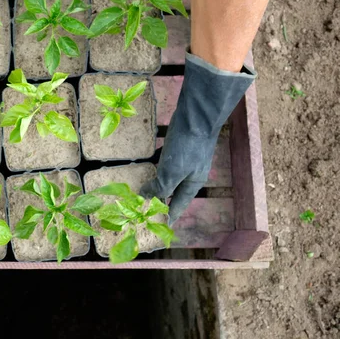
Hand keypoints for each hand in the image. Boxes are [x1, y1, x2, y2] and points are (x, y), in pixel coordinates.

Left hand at [140, 53, 255, 223]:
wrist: (197, 116)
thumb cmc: (187, 148)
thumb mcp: (172, 172)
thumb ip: (160, 187)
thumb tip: (146, 199)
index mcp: (192, 184)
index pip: (179, 205)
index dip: (170, 215)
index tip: (162, 226)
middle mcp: (191, 174)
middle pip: (175, 192)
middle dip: (164, 201)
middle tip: (150, 209)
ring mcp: (186, 159)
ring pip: (170, 176)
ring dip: (160, 184)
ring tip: (147, 191)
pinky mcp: (180, 147)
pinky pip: (168, 162)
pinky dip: (159, 167)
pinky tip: (152, 166)